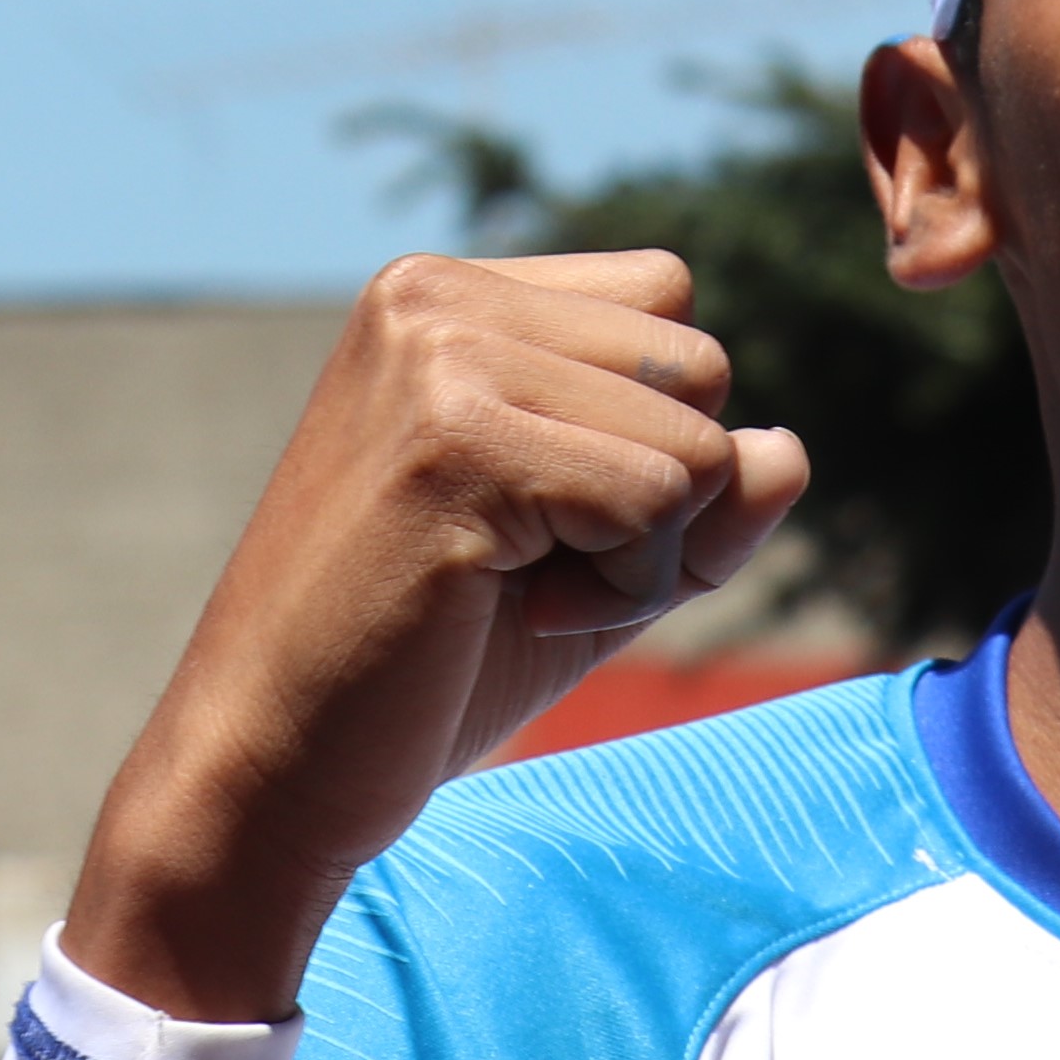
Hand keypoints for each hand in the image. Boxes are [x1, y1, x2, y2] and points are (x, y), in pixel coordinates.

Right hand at [68, 253, 806, 1022]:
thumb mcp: (598, 554)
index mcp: (447, 292)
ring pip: (698, 432)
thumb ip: (704, 491)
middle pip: (700, 360)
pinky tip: (500, 611)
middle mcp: (436, 296)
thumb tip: (787, 452)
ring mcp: (440, 358)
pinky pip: (662, 499)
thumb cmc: (423, 663)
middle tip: (525, 570)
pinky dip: (622, 590)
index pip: (668, 299)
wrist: (272, 767)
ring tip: (510, 589)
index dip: (652, 433)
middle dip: (661, 493)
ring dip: (644, 551)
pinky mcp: (456, 441)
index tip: (539, 521)